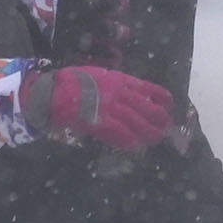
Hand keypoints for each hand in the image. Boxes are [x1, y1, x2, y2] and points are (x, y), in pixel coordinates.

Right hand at [21, 66, 177, 149]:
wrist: (53, 92)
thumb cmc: (74, 82)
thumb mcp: (100, 75)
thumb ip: (117, 84)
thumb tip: (133, 94)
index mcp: (121, 80)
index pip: (150, 89)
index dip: (163, 99)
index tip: (169, 106)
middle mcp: (120, 93)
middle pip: (149, 109)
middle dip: (160, 120)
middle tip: (164, 128)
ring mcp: (110, 108)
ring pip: (139, 124)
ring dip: (149, 134)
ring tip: (155, 140)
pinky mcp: (100, 122)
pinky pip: (121, 134)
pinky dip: (130, 142)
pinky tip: (135, 147)